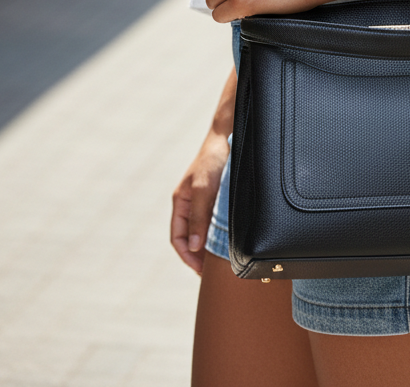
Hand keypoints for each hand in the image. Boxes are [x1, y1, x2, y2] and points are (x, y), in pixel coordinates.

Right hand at [171, 128, 230, 274]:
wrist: (229, 135)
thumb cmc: (213, 159)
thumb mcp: (203, 188)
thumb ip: (198, 216)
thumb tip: (194, 247)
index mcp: (181, 203)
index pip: (178, 238)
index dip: (187, 257)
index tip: (201, 272)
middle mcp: (191, 204)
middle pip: (191, 238)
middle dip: (199, 257)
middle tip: (213, 273)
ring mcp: (205, 202)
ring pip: (204, 231)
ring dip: (210, 247)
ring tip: (222, 262)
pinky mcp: (219, 198)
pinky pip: (216, 222)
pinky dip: (220, 235)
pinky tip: (231, 242)